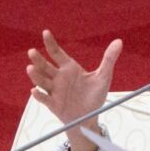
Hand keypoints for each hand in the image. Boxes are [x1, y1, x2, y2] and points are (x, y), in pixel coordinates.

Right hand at [26, 31, 121, 149]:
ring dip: (36, 75)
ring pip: (42, 81)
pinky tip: (34, 91)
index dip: (50, 43)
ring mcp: (54, 90)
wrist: (89, 118)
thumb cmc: (95, 96)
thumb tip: (119, 41)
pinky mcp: (53, 104)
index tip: (45, 33)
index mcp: (69, 68)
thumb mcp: (103, 77)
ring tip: (30, 68)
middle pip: (45, 66)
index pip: (57, 53)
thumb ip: (109, 59)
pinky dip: (39, 95)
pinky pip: (44, 98)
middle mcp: (59, 78)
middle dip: (38, 59)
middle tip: (32, 51)